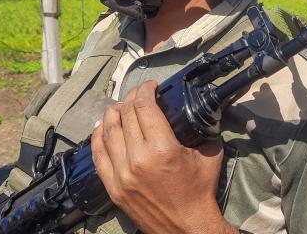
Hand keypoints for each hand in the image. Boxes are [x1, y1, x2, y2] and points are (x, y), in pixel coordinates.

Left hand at [91, 81, 235, 233]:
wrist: (185, 227)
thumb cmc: (199, 191)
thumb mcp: (209, 154)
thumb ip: (203, 128)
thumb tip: (200, 108)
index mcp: (162, 149)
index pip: (144, 107)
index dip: (145, 90)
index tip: (151, 87)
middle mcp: (138, 159)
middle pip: (125, 115)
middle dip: (131, 98)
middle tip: (139, 95)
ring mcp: (121, 174)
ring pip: (108, 130)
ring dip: (113, 113)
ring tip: (122, 108)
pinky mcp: (112, 187)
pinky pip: (97, 154)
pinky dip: (97, 136)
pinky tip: (102, 126)